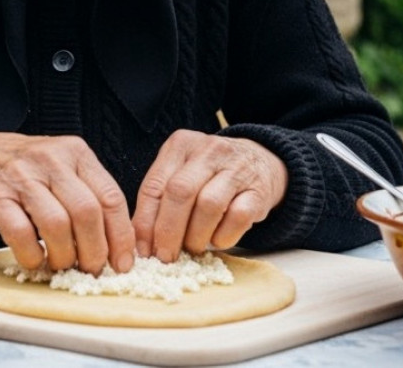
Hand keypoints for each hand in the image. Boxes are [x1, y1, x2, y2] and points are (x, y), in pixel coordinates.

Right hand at [0, 130, 134, 273]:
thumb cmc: (23, 170)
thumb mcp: (61, 169)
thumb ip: (88, 195)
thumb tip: (116, 246)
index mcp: (76, 152)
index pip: (111, 197)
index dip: (121, 237)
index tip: (122, 263)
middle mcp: (51, 159)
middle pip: (87, 212)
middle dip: (94, 251)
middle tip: (90, 269)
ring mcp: (21, 175)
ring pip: (57, 224)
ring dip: (64, 256)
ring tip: (61, 264)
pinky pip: (21, 233)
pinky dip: (32, 255)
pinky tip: (34, 259)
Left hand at [132, 130, 286, 260]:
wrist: (260, 162)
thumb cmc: (210, 175)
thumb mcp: (182, 174)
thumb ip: (161, 200)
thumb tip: (142, 245)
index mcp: (180, 145)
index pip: (154, 185)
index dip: (145, 222)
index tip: (143, 250)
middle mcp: (208, 150)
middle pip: (180, 192)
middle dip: (168, 231)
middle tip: (166, 256)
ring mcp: (236, 167)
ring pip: (208, 205)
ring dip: (196, 236)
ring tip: (193, 248)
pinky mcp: (259, 189)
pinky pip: (238, 217)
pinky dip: (224, 236)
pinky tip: (218, 241)